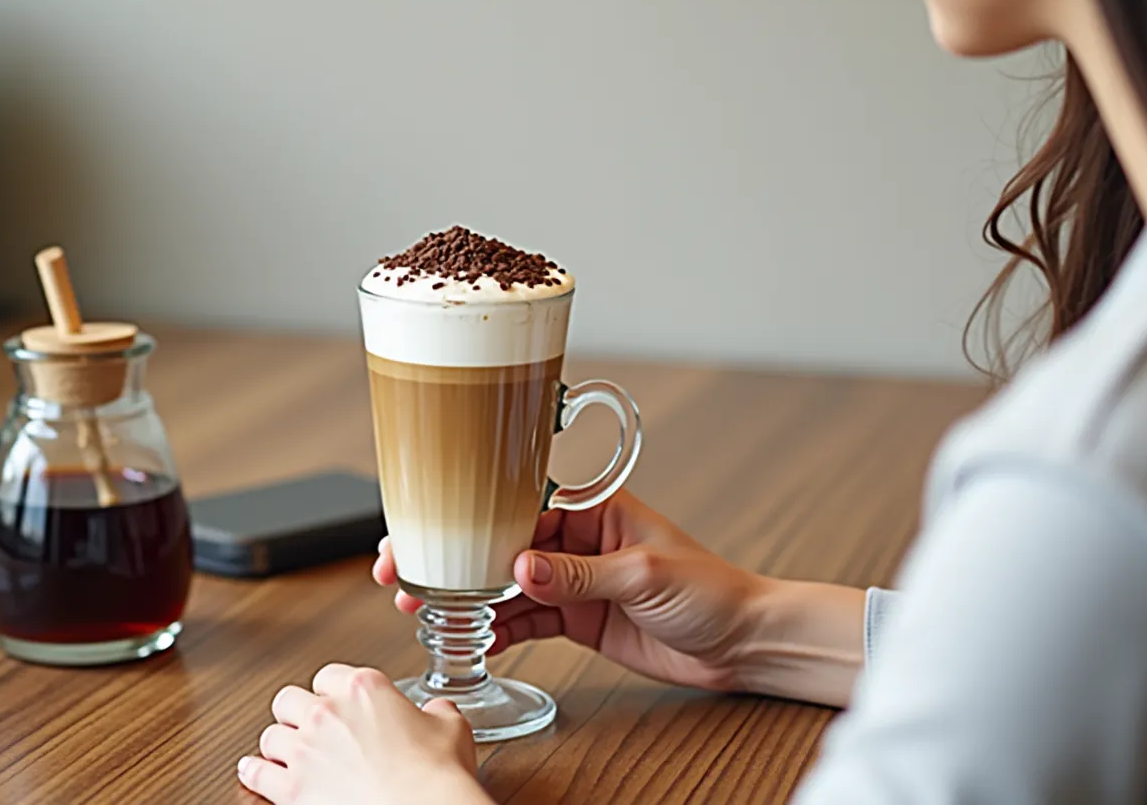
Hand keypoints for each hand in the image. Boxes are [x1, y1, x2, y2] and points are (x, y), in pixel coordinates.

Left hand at [238, 664, 487, 804]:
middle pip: (289, 700)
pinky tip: (255, 771)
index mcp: (363, 688)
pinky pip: (256, 773)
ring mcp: (306, 750)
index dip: (332, 690)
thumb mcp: (450, 727)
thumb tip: (435, 711)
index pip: (329, 675)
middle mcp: (327, 713)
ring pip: (270, 735)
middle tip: (309, 726)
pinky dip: (255, 771)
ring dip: (279, 743)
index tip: (336, 702)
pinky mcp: (292, 788)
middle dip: (298, 713)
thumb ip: (436, 711)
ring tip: (287, 752)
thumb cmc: (435, 773)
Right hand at [373, 490, 769, 692]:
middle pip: (500, 543)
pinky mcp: (580, 618)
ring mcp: (576, 580)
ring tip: (421, 606)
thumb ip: (580, 574)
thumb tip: (521, 568)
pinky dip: (497, 628)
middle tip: (403, 571)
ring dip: (466, 596)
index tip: (431, 528)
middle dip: (452, 557)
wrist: (743, 642)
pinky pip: (527, 619)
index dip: (472, 517)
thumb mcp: (645, 575)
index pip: (520, 505)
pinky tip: (469, 635)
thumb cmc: (712, 590)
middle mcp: (579, 540)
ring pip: (506, 584)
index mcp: (596, 508)